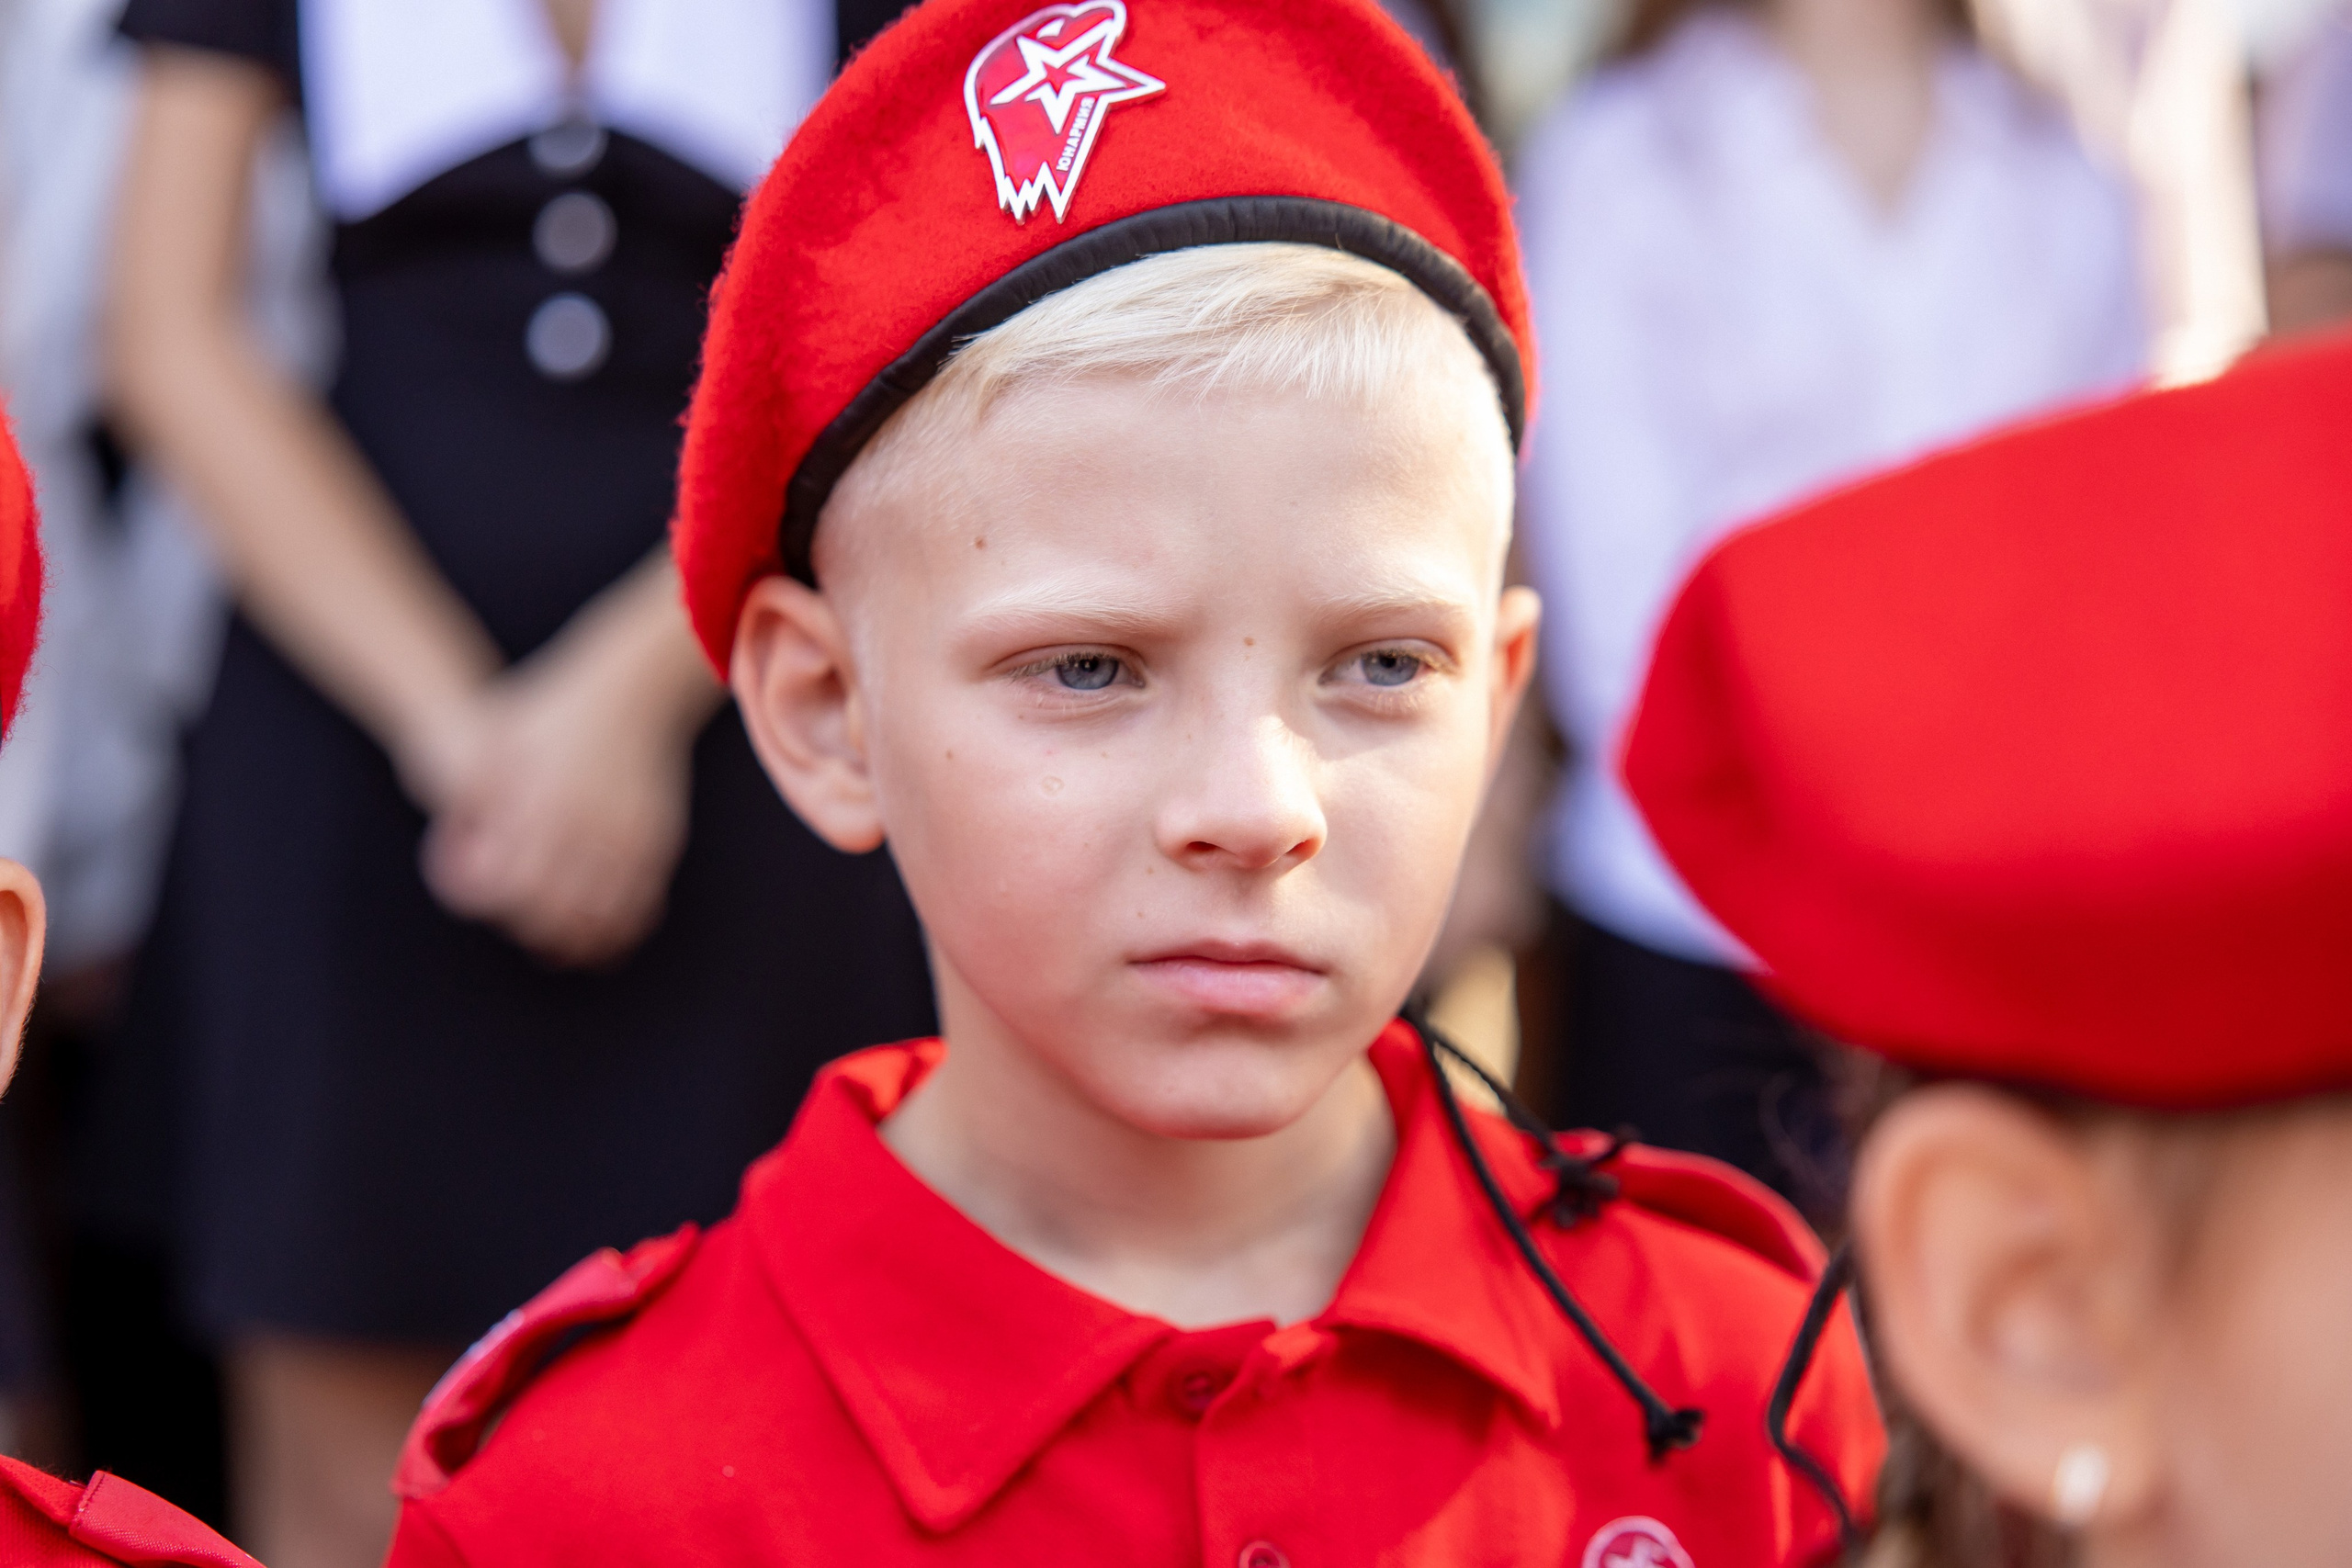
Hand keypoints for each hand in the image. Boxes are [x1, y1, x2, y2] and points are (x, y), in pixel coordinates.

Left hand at [418, 598, 711, 967]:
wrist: (633, 691)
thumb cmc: (555, 714)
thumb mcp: (499, 738)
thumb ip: (470, 789)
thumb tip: (450, 837)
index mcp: (545, 804)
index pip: (511, 883)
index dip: (484, 897)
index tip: (472, 891)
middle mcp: (591, 826)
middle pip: (556, 912)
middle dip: (528, 926)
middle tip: (512, 921)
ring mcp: (631, 836)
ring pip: (602, 918)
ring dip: (576, 939)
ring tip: (553, 941)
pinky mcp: (660, 840)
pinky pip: (642, 902)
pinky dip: (619, 925)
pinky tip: (597, 925)